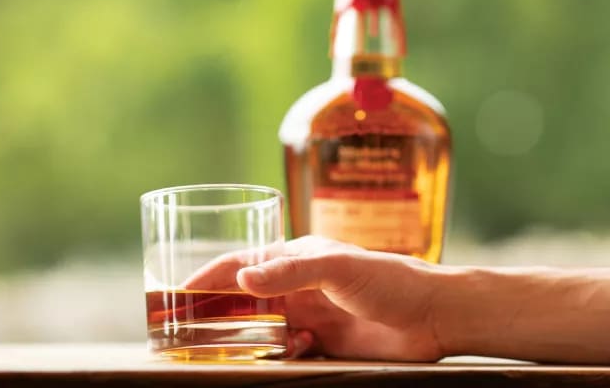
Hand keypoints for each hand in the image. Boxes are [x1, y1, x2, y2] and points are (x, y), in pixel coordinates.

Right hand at [184, 236, 445, 360]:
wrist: (432, 315)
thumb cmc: (389, 279)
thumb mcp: (337, 266)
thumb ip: (290, 270)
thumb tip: (242, 277)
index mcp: (296, 257)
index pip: (240, 264)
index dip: (208, 276)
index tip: (177, 293)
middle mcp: (297, 285)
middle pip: (244, 298)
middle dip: (217, 311)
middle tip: (189, 329)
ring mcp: (310, 313)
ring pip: (262, 327)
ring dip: (247, 337)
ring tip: (228, 349)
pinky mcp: (324, 341)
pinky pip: (287, 349)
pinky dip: (279, 353)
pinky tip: (291, 352)